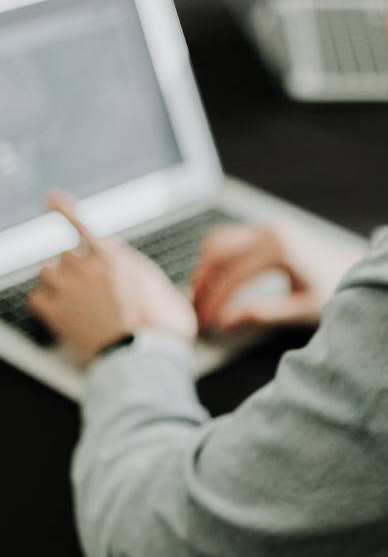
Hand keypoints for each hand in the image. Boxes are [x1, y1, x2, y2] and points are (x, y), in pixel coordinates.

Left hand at [28, 193, 197, 365]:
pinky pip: (37, 298)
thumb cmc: (164, 330)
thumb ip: (163, 286)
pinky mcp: (55, 311)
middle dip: (77, 270)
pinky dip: (45, 305)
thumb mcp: (173, 297)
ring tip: (75, 303)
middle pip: (68, 255)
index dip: (65, 210)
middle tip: (90, 292)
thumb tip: (181, 291)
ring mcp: (69, 287)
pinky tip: (58, 313)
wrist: (145, 357)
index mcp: (117, 257)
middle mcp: (89, 265)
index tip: (54, 199)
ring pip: (48, 272)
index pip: (81, 224)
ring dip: (57, 284)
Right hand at [191, 222, 360, 332]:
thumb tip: (228, 323)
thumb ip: (265, 314)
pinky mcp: (267, 230)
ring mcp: (268, 227)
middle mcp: (271, 232)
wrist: (358, 269)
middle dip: (203, 285)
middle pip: (218, 254)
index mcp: (281, 250)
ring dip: (203, 269)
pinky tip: (213, 283)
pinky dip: (214, 259)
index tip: (209, 325)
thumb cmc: (336, 289)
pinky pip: (228, 238)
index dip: (217, 303)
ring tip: (200, 300)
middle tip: (196, 314)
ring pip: (217, 241)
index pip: (234, 276)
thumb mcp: (304, 309)